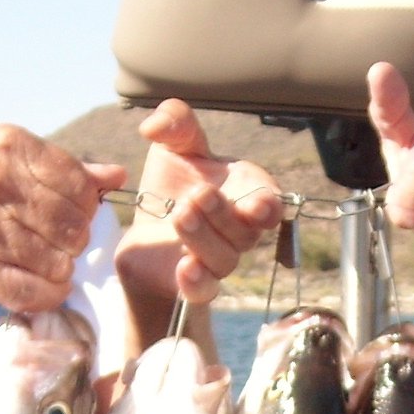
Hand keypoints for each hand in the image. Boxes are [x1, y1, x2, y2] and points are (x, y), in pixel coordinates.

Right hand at [0, 126, 121, 312]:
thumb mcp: (2, 160)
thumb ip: (62, 169)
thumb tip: (114, 175)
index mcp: (8, 147)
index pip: (80, 184)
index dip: (83, 206)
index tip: (67, 213)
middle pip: (75, 226)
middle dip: (72, 240)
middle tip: (52, 241)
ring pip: (60, 262)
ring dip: (57, 269)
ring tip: (38, 261)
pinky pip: (36, 292)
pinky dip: (47, 295)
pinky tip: (39, 286)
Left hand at [114, 99, 283, 306]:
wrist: (143, 229)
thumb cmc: (171, 184)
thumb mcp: (174, 146)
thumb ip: (175, 123)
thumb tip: (154, 125)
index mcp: (246, 193)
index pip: (270, 203)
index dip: (267, 206)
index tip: (255, 205)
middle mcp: (239, 230)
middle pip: (246, 232)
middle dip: (223, 215)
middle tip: (194, 197)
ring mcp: (219, 259)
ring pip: (225, 259)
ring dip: (204, 239)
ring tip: (179, 216)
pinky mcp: (194, 283)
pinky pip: (204, 291)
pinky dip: (197, 282)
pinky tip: (184, 268)